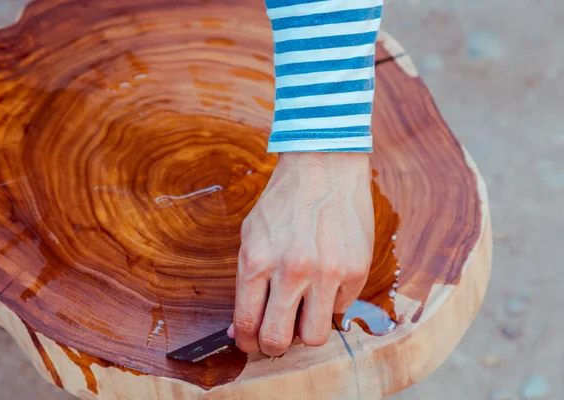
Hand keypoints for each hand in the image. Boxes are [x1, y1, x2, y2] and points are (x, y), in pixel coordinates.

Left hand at [228, 152, 374, 356]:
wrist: (324, 165)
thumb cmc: (283, 201)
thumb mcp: (252, 236)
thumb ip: (246, 282)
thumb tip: (241, 327)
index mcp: (259, 261)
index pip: (247, 324)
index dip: (246, 342)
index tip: (250, 342)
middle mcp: (293, 271)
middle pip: (278, 341)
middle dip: (272, 347)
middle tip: (275, 338)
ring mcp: (328, 272)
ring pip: (314, 337)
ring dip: (305, 331)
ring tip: (302, 312)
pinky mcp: (356, 270)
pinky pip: (339, 309)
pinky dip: (329, 303)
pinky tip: (325, 280)